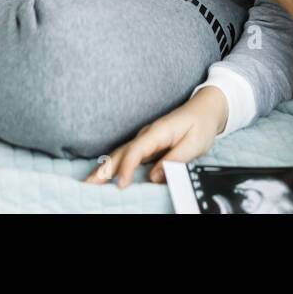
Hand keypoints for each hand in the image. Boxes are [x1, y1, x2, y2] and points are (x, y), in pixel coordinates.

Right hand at [83, 86, 227, 188]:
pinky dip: (114, 165)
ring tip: (89, 182)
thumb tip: (154, 177)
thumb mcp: (195, 144)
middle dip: (104, 168)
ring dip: (104, 168)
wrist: (205, 109)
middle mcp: (147, 134)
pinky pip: (127, 155)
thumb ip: (175, 159)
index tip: (121, 185)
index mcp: (158, 131)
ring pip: (121, 154)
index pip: (137, 150)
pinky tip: (105, 174)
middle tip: (88, 185)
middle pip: (121, 152)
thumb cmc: (200, 125)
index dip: (127, 168)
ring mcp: (145, 138)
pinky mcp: (146, 144)